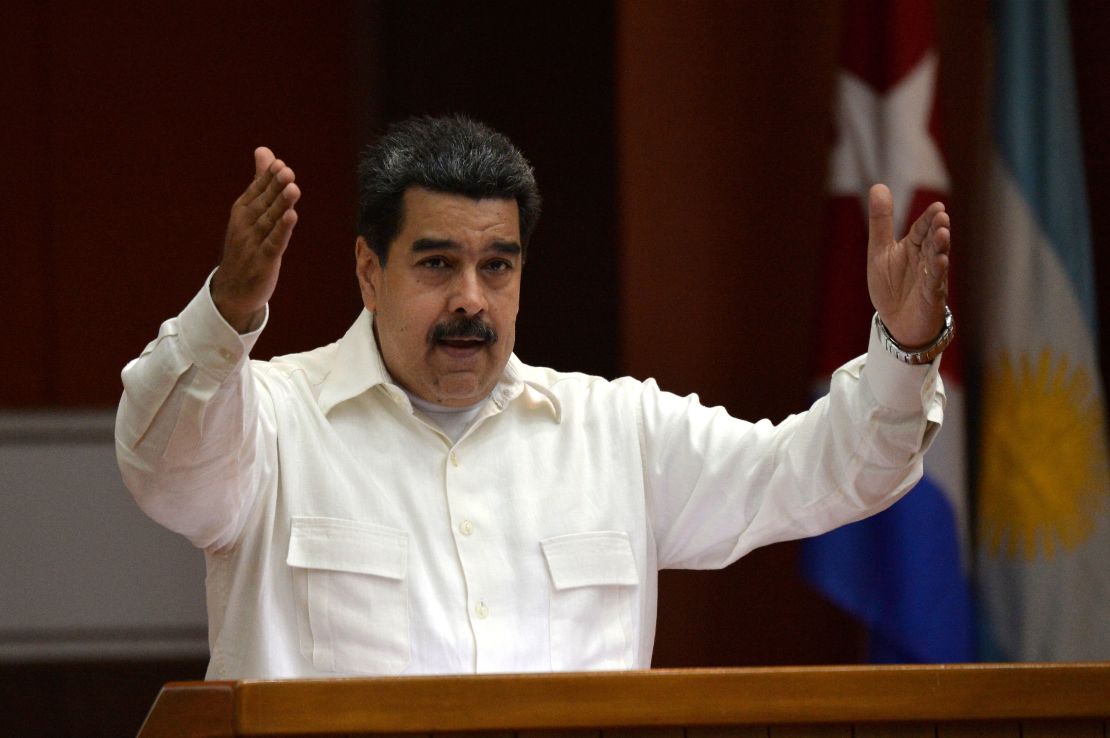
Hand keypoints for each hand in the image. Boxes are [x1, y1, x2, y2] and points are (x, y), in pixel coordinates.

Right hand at [211, 147, 300, 332]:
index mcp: (242, 211)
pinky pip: (274, 243)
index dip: (268, 178)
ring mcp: (253, 243)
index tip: (279, 164)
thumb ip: (261, 181)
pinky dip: (282, 231)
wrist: (233, 289)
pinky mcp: (263, 261)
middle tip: (287, 171)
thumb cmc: (246, 245)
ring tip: (293, 188)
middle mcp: (246, 225)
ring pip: (269, 221)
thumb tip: (265, 151)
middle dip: (275, 187)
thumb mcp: (251, 211)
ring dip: (281, 205)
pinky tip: (291, 217)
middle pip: (264, 203)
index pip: (257, 190)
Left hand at [867, 184, 950, 347]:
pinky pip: (934, 283)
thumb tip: (878, 186)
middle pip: (932, 241)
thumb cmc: (891, 286)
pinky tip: (940, 261)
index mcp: (913, 247)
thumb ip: (881, 222)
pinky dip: (936, 273)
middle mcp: (925, 260)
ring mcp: (930, 278)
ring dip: (940, 247)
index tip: (937, 207)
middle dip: (937, 229)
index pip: (922, 229)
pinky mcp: (930, 297)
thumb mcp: (880, 252)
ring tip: (943, 233)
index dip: (928, 219)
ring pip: (937, 259)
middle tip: (941, 215)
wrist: (896, 323)